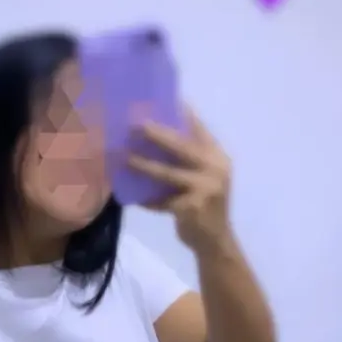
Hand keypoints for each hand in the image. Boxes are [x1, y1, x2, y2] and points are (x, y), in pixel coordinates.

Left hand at [128, 109, 233, 254]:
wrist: (215, 241)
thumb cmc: (205, 205)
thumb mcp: (205, 177)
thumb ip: (190, 158)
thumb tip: (156, 135)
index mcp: (217, 157)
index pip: (198, 129)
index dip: (182, 113)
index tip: (160, 100)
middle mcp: (215, 168)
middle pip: (181, 146)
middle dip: (156, 134)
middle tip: (135, 125)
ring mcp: (205, 188)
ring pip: (167, 173)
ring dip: (143, 165)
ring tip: (124, 158)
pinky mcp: (192, 207)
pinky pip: (162, 201)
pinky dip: (147, 200)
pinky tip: (132, 197)